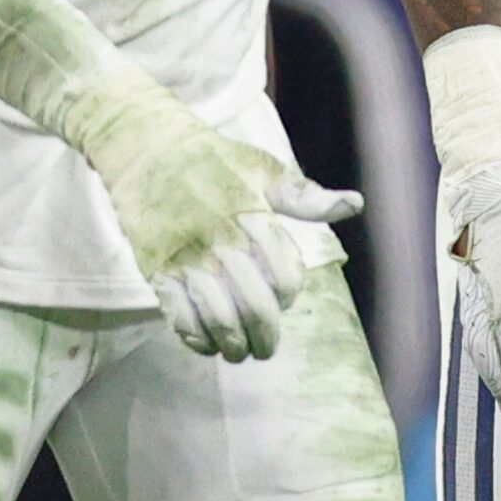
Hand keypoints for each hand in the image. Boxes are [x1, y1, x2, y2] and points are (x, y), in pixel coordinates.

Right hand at [62, 69, 361, 362]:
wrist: (145, 148)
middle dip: (265, 335)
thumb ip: (304, 197)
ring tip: (238, 352)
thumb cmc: (210, 159)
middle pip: (254, 306)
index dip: (289, 294)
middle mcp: (221, 240)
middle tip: (266, 347)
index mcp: (252, 216)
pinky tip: (206, 344)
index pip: (284, 274)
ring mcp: (186, 257)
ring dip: (232, 345)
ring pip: (218, 319)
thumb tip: (354, 205)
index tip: (284, 298)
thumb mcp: (262, 168)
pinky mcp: (156, 269)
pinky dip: (196, 339)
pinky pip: (179, 316)